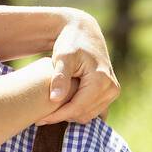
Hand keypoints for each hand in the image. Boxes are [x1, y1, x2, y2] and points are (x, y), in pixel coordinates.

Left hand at [40, 10, 119, 124]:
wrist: (84, 33)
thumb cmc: (70, 42)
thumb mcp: (62, 57)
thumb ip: (60, 77)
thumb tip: (55, 99)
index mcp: (101, 79)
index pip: (77, 107)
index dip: (58, 116)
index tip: (39, 119)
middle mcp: (111, 87)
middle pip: (83, 114)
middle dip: (62, 117)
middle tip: (41, 116)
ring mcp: (113, 91)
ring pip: (88, 115)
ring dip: (70, 115)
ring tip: (50, 110)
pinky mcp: (110, 93)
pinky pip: (94, 111)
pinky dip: (79, 112)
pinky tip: (63, 108)